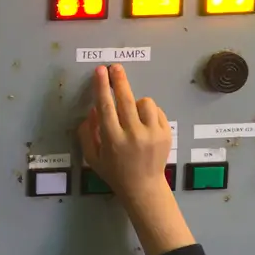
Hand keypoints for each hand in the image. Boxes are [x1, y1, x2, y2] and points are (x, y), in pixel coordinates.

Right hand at [78, 64, 172, 194]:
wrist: (143, 187)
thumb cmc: (114, 172)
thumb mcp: (93, 157)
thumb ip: (88, 134)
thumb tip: (93, 109)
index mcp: (113, 140)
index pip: (106, 107)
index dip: (101, 87)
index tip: (100, 71)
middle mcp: (133, 135)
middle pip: (126, 99)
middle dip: (119, 80)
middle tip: (115, 67)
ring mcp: (152, 134)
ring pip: (145, 102)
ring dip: (136, 102)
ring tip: (132, 112)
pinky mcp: (166, 133)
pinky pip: (157, 111)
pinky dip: (149, 112)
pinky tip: (144, 122)